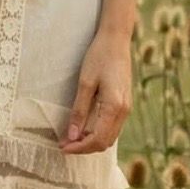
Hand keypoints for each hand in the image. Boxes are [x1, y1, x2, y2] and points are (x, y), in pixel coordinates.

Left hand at [60, 28, 132, 153]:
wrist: (116, 41)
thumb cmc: (99, 57)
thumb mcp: (85, 83)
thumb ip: (79, 111)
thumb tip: (72, 135)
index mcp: (114, 107)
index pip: (97, 138)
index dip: (79, 147)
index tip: (63, 147)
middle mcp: (124, 111)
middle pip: (105, 142)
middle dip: (84, 147)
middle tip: (64, 144)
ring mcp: (126, 108)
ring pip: (110, 137)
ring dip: (91, 141)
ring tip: (71, 138)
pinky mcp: (124, 104)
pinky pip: (112, 127)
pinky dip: (98, 133)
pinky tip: (84, 128)